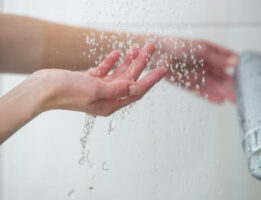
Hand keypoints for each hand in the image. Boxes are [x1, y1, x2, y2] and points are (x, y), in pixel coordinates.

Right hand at [34, 43, 165, 115]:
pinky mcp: (89, 81)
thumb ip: (118, 88)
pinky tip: (117, 53)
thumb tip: (138, 88)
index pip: (136, 91)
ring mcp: (97, 89)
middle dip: (141, 63)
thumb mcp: (96, 90)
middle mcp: (106, 98)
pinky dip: (111, 62)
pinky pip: (104, 71)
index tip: (162, 69)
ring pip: (118, 73)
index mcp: (110, 104)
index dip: (150, 80)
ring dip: (128, 60)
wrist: (42, 89)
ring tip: (138, 47)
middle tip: (151, 48)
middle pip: (129, 79)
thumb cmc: (67, 92)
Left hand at [154, 38, 237, 102]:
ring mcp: (197, 75)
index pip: (227, 59)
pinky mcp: (188, 84)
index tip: (249, 73)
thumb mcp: (201, 49)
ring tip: (235, 100)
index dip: (238, 66)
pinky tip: (220, 101)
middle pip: (222, 76)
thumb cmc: (178, 46)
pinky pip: (201, 91)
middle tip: (245, 92)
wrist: (159, 54)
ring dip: (224, 92)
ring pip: (214, 85)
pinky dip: (210, 96)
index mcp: (210, 52)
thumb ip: (217, 58)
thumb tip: (236, 62)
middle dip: (233, 83)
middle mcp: (205, 65)